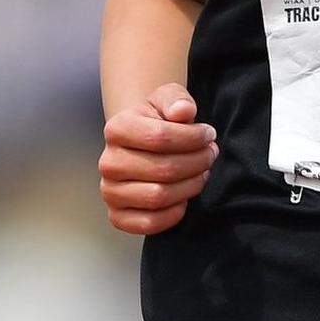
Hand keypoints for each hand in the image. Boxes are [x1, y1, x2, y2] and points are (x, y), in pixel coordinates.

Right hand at [99, 83, 218, 234]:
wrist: (140, 141)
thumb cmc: (157, 118)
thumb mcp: (168, 97)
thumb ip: (176, 99)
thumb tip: (183, 111)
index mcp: (117, 129)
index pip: (160, 137)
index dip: (193, 137)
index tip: (209, 134)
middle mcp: (108, 162)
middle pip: (163, 169)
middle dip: (197, 161)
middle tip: (211, 153)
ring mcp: (110, 192)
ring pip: (159, 196)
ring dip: (191, 185)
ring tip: (202, 172)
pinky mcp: (117, 216)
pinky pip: (149, 223)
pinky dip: (174, 213)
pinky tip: (185, 196)